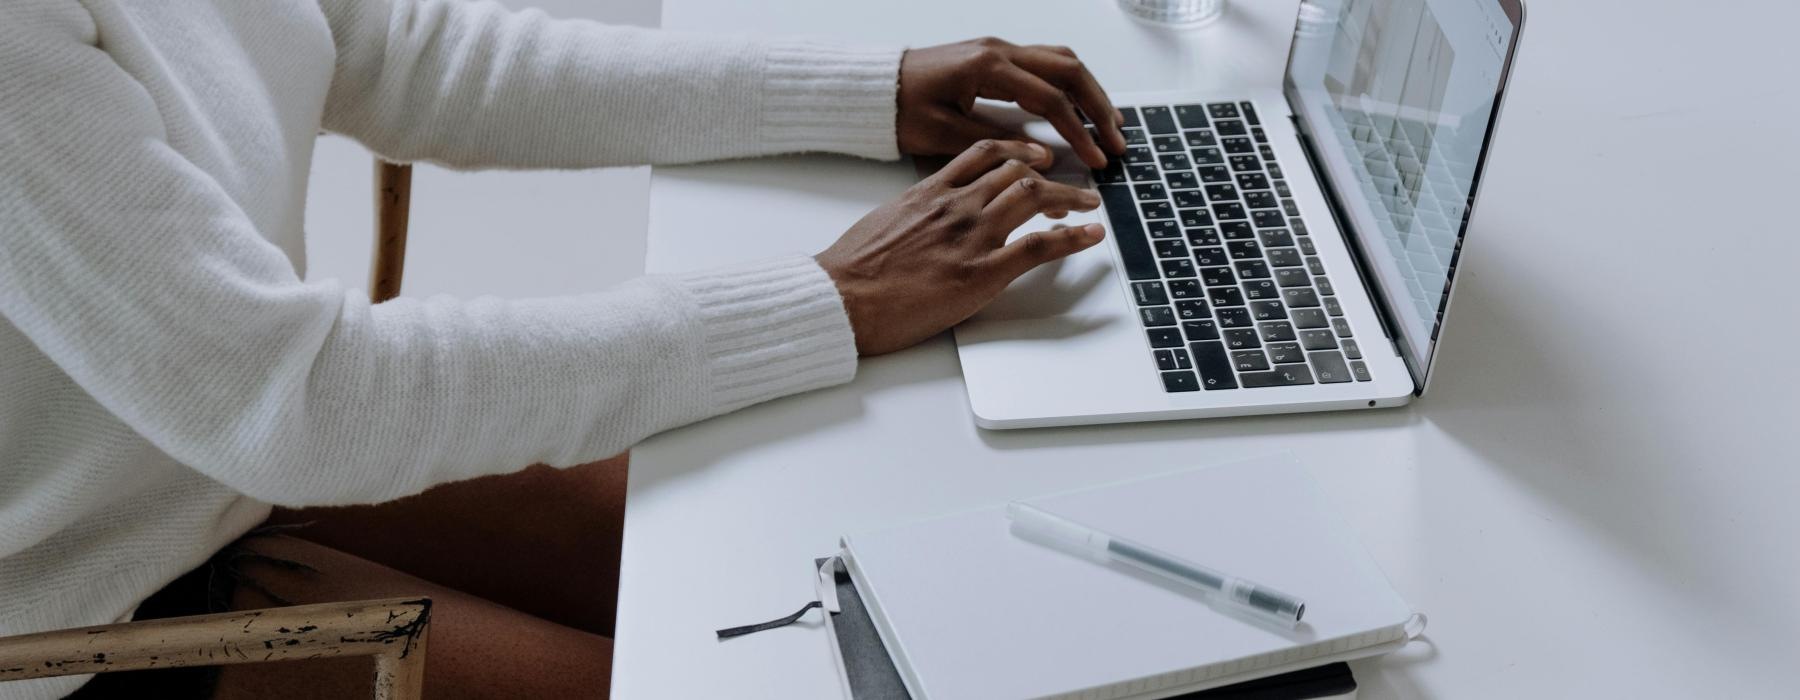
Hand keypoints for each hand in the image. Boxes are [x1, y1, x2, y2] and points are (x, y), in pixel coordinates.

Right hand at [817, 140, 1104, 355]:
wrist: (841, 297)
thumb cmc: (852, 269)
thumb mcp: (884, 222)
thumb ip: (915, 213)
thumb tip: (928, 218)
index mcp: (930, 191)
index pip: (984, 155)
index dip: (1017, 152)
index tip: (1033, 158)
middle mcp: (956, 205)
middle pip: (1017, 172)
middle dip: (1051, 175)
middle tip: (1071, 186)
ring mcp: (972, 236)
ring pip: (1034, 197)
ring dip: (1070, 198)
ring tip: (1088, 203)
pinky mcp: (982, 272)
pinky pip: (1039, 246)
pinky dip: (1073, 237)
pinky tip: (1091, 235)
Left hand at [897, 38, 1127, 169]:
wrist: (874, 89)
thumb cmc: (900, 111)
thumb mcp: (942, 134)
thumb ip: (995, 143)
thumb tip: (1043, 156)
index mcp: (988, 68)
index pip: (1051, 98)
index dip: (1079, 132)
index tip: (1097, 159)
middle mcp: (999, 50)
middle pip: (1069, 70)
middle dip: (1099, 107)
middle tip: (1117, 141)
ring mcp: (998, 49)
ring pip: (1061, 60)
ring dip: (1090, 91)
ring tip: (1110, 123)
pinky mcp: (995, 56)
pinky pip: (1045, 62)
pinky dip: (1069, 83)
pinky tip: (1080, 106)